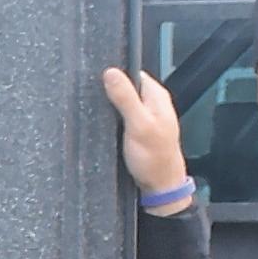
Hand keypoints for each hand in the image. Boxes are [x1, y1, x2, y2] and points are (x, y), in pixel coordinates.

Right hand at [98, 68, 189, 199]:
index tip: (99, 83)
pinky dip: (113, 122)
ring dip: (110, 110)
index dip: (115, 76)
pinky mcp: (138, 131)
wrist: (160, 185)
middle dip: (110, 94)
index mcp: (156, 95)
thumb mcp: (137, 124)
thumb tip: (110, 73)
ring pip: (123, 105)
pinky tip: (106, 129)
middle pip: (126, 89)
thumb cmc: (154, 158)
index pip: (133, 74)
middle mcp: (152, 104)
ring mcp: (146, 117)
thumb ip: (125, 97)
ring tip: (100, 117)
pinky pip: (121, 119)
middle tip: (98, 105)